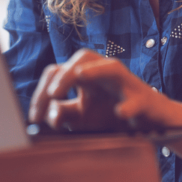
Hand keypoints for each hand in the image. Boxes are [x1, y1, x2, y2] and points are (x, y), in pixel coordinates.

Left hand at [27, 48, 173, 131]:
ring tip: (80, 77)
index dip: (42, 93)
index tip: (34, 117)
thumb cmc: (110, 114)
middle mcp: (102, 72)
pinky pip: (136, 99)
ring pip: (110, 67)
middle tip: (53, 95)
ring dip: (94, 71)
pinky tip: (120, 113)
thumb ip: (63, 114)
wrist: (148, 122)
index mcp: (83, 74)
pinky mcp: (143, 98)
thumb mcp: (81, 117)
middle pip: (80, 59)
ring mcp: (124, 82)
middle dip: (64, 76)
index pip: (57, 72)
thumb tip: (48, 115)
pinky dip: (128, 106)